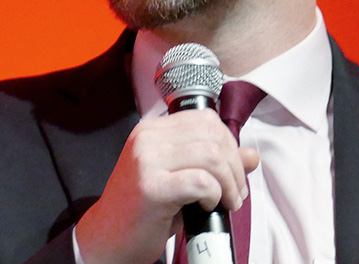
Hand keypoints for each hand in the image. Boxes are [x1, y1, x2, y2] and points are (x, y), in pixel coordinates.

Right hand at [76, 109, 258, 263]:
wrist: (106, 240)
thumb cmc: (143, 209)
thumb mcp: (181, 177)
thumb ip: (215, 162)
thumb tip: (252, 155)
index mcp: (153, 129)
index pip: (205, 119)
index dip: (228, 142)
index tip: (234, 168)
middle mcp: (148, 138)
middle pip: (212, 135)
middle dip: (234, 164)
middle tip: (235, 191)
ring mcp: (147, 160)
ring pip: (211, 156)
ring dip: (229, 182)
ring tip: (227, 201)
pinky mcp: (151, 187)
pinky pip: (200, 181)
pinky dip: (214, 194)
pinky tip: (208, 205)